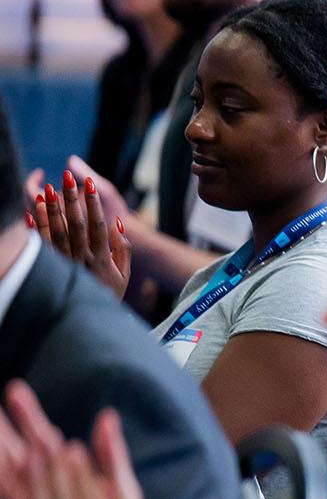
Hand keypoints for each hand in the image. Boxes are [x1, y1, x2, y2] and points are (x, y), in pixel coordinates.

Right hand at [1, 382, 144, 498]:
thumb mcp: (122, 495)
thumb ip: (112, 458)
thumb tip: (107, 418)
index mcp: (71, 480)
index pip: (45, 440)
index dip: (30, 416)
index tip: (14, 391)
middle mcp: (45, 495)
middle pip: (19, 456)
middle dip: (6, 431)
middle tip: (0, 398)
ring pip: (7, 481)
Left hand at [28, 170, 130, 301]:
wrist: (89, 320)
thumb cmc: (109, 293)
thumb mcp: (123, 274)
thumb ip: (122, 249)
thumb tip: (117, 224)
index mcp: (101, 259)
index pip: (97, 225)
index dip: (93, 204)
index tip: (90, 184)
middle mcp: (82, 260)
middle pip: (75, 225)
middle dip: (71, 200)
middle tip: (66, 178)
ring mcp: (65, 265)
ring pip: (56, 233)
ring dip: (51, 211)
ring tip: (47, 190)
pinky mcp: (51, 270)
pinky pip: (42, 247)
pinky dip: (35, 229)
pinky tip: (31, 212)